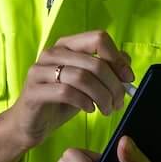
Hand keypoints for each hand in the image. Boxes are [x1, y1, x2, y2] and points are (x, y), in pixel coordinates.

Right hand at [0, 30, 133, 150]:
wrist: (32, 123)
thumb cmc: (62, 101)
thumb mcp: (89, 83)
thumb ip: (106, 69)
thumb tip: (126, 62)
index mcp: (67, 45)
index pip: (98, 38)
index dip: (117, 58)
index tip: (128, 78)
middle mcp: (52, 53)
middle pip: (94, 62)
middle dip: (113, 85)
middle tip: (118, 102)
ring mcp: (40, 70)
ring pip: (82, 77)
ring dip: (101, 96)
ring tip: (107, 109)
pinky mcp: (34, 91)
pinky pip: (66, 92)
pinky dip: (84, 102)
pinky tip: (89, 109)